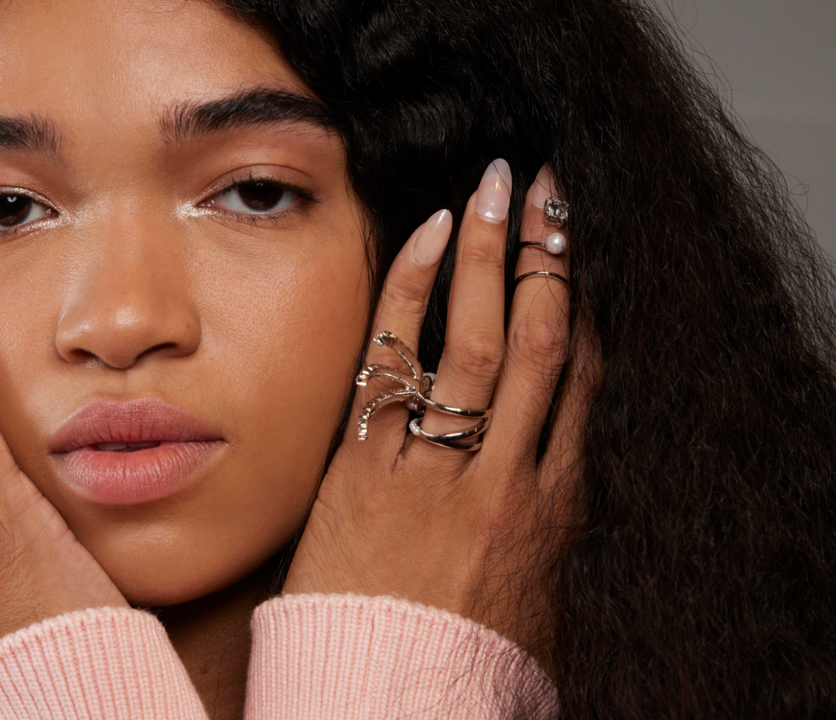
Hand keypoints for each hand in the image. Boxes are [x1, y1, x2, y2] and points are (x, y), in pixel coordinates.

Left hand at [283, 163, 590, 644]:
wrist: (386, 696)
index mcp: (551, 508)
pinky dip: (412, 293)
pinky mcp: (369, 466)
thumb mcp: (527, 596)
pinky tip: (424, 236)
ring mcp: (438, 469)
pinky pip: (395, 360)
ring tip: (499, 186)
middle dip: (551, 258)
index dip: (584, 309)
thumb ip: (538, 528)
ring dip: (494, 254)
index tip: (577, 257)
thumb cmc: (455, 655)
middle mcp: (506, 477)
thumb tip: (542, 483)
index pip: (583, 386)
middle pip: (545, 346)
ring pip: (483, 342)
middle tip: (548, 191)